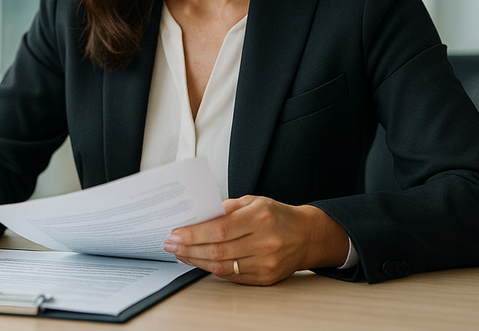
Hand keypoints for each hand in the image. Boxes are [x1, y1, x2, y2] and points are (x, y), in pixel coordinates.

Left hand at [162, 195, 348, 284]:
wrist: (306, 236)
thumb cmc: (277, 216)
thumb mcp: (253, 202)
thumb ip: (226, 209)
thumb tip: (196, 217)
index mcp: (260, 218)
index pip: (219, 229)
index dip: (194, 234)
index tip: (176, 233)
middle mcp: (265, 242)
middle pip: (218, 250)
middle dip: (189, 248)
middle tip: (171, 245)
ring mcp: (266, 263)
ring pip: (222, 267)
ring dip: (196, 260)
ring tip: (181, 253)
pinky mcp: (265, 278)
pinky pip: (232, 276)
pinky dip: (212, 269)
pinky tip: (200, 261)